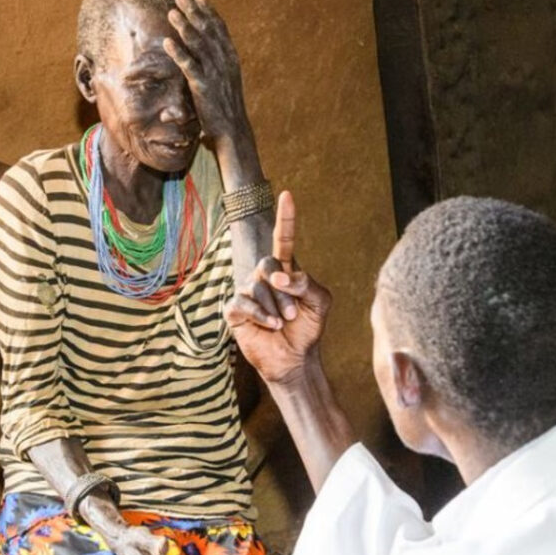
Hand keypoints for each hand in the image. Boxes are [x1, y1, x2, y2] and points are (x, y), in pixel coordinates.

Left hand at [163, 0, 251, 143]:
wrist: (233, 131)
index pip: (220, 29)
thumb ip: (217, 64)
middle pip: (208, 31)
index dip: (208, 11)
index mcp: (231, 58)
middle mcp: (224, 62)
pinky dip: (178, 52)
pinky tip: (167, 42)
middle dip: (193, 12)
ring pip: (198, 44)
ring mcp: (215, 74)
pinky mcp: (203, 87)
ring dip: (184, 26)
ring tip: (171, 13)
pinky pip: (189, 66)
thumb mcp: (225, 80)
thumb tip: (209, 52)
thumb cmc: (226, 107)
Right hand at [226, 192, 331, 384]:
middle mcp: (264, 277)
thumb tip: (280, 276)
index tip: (287, 195)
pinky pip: (242, 303)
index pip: (282, 239)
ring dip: (274, 307)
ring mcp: (248, 293)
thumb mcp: (319, 302)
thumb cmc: (307, 328)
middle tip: (292, 314)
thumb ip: (306, 283)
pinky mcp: (236, 311)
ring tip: (282, 323)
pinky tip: (270, 326)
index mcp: (285, 270)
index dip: (285, 218)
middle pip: (267, 264)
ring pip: (256, 285)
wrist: (294, 359)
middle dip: (283, 291)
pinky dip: (260, 314)